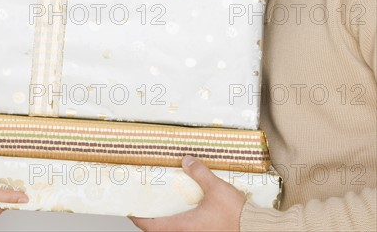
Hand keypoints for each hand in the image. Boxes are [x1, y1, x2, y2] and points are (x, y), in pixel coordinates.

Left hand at [130, 156, 245, 231]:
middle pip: (160, 230)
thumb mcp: (216, 188)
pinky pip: (188, 230)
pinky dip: (182, 221)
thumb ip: (199, 173)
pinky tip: (188, 210)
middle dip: (152, 219)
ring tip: (164, 205)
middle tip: (146, 204)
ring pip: (174, 231)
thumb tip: (186, 160)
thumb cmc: (236, 215)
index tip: (129, 209)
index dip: (137, 217)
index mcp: (183, 226)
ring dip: (168, 221)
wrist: (256, 230)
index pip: (151, 225)